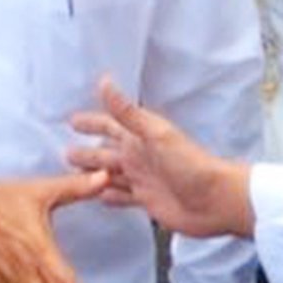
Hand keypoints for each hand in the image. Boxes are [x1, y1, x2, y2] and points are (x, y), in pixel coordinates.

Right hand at [66, 78, 255, 239]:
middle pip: (105, 153)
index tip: (72, 120)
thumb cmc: (190, 164)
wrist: (216, 200)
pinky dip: (110, 197)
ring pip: (110, 175)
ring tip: (74, 175)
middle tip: (65, 152)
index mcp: (139, 138)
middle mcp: (138, 157)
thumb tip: (104, 81)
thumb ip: (126, 112)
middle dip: (86, 152)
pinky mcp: (147, 202)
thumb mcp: (155, 134)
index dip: (91, 123)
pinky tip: (99, 197)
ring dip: (93, 174)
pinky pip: (122, 197)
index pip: (108, 126)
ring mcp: (142, 180)